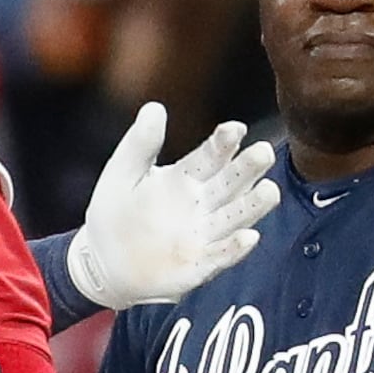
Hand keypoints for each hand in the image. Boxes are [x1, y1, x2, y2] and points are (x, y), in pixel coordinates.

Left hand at [65, 105, 279, 310]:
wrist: (102, 263)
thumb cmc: (114, 214)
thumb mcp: (122, 173)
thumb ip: (140, 143)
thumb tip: (155, 107)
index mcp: (185, 177)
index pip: (210, 155)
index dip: (224, 142)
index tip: (235, 128)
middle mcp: (202, 203)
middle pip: (231, 183)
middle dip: (248, 168)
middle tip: (264, 152)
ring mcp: (204, 235)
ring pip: (235, 217)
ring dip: (254, 206)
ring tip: (271, 191)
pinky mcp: (200, 265)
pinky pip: (221, 256)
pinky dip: (235, 249)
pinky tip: (249, 237)